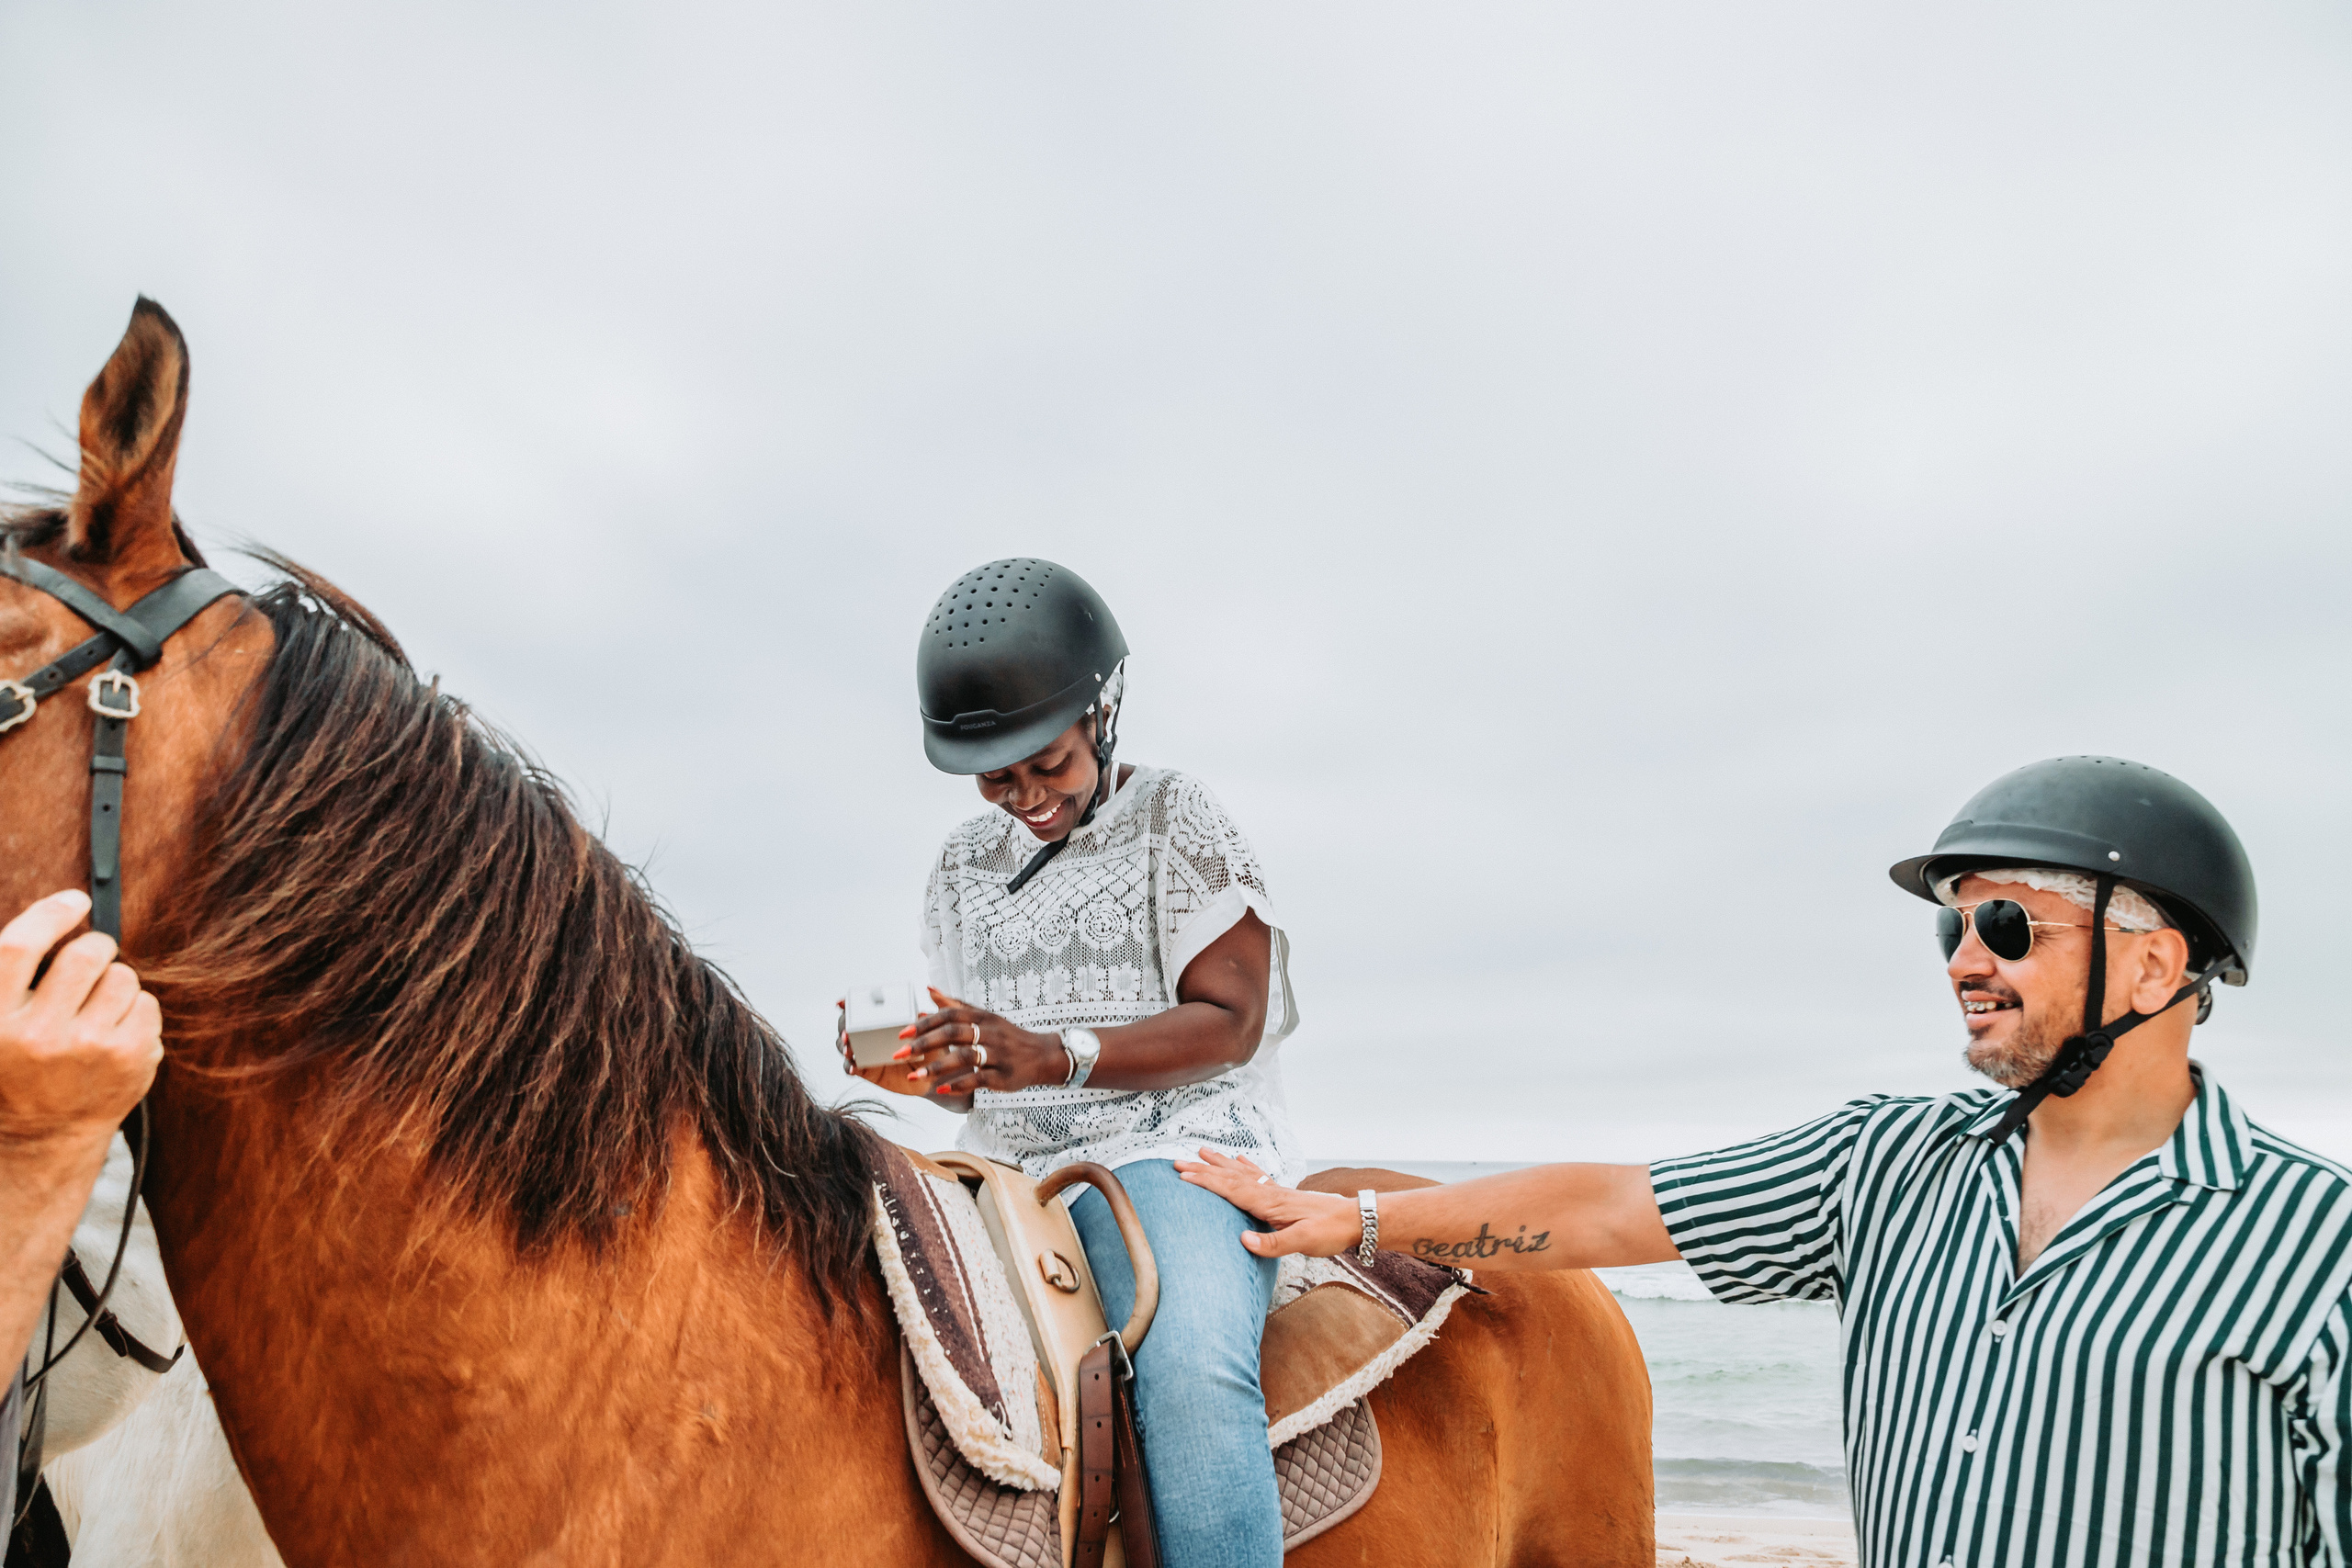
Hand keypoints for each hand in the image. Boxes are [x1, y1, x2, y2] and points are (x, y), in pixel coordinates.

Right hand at [0, 890, 162, 1151]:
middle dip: (94, 948)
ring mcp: (87, 1049)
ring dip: (113, 983)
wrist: (39, 1135)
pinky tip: (112, 1034)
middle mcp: (37, 1035)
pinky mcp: (128, 1060)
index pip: (20, 947)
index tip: (74, 900)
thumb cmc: (15, 1066)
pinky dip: (134, 1011)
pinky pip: (147, 1004)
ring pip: (122, 977)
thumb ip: (13, 974)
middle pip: (85, 955)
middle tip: (90, 959)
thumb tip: (62, 910)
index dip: (50, 914)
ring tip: (93, 1011)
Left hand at [896, 987, 1066, 1096]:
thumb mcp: (984, 1016)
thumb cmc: (1007, 1035)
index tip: (902, 1033)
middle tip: (900, 1054)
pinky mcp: (1004, 1076)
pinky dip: (959, 1084)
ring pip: (965, 1057)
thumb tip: (928, 990)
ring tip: (915, 1077)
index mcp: (982, 1017)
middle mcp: (990, 1032)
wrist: (1043, 1055)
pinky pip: (980, 1079)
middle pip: (954, 1033)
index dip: (925, 1023)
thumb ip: (955, 1004)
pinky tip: (941, 1089)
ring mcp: (998, 1054)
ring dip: (937, 1067)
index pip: (950, 1015)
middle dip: (924, 1043)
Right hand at [1175, 1147, 1360, 1258]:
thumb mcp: (1304, 1242)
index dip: (1206, 1182)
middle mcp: (1271, 1193)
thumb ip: (1274, 1242)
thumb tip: (1243, 1240)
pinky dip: (1245, 1166)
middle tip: (1177, 1162)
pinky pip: (1258, 1176)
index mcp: (1271, 1203)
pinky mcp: (1284, 1195)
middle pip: (1231, 1177)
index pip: (1231, 1190)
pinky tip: (1239, 1158)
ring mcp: (1277, 1192)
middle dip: (1203, 1170)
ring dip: (1220, 1163)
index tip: (1182, 1176)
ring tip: (1202, 1151)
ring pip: (1242, 1173)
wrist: (1355, 1219)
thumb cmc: (1331, 1231)